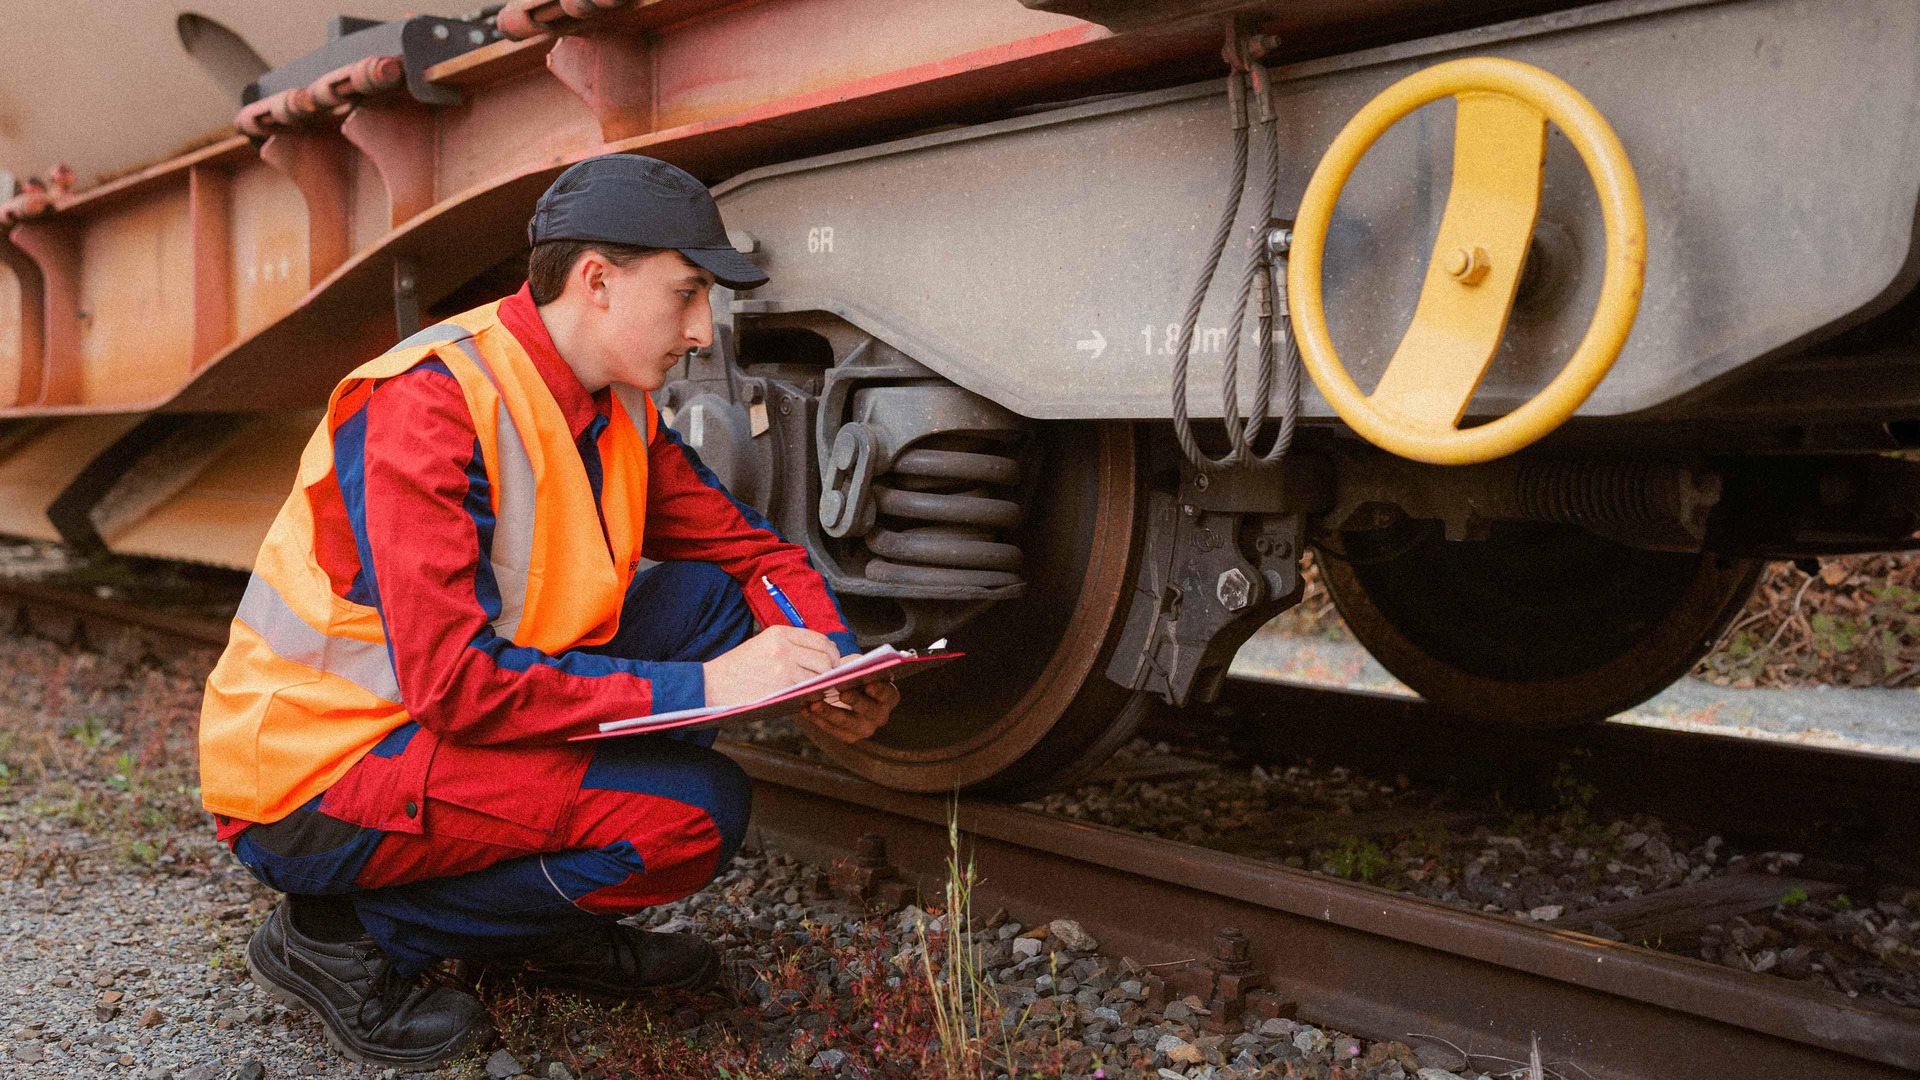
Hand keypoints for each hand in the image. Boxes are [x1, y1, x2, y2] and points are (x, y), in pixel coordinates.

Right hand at [702, 625, 839, 706]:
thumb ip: (790, 647)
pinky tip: (803, 699)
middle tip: (827, 681)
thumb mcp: (762, 645)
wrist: (711, 686)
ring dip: (821, 686)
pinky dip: (810, 697)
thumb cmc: (737, 669)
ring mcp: (784, 668)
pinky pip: (807, 692)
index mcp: (779, 633)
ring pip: (820, 677)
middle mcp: (784, 647)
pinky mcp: (782, 688)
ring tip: (813, 691)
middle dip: (831, 671)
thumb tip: (821, 656)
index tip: (832, 663)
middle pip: (826, 658)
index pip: (820, 640)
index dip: (831, 653)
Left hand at [800, 656, 900, 743]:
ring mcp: (865, 728)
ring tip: (815, 703)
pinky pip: (831, 729)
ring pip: (848, 723)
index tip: (868, 684)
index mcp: (889, 696)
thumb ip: (858, 666)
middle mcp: (880, 715)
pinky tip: (805, 708)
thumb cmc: (855, 674)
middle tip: (842, 693)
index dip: (879, 690)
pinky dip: (817, 719)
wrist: (847, 688)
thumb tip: (848, 667)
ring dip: (830, 713)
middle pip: (869, 711)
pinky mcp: (848, 736)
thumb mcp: (858, 666)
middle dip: (856, 701)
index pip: (888, 694)